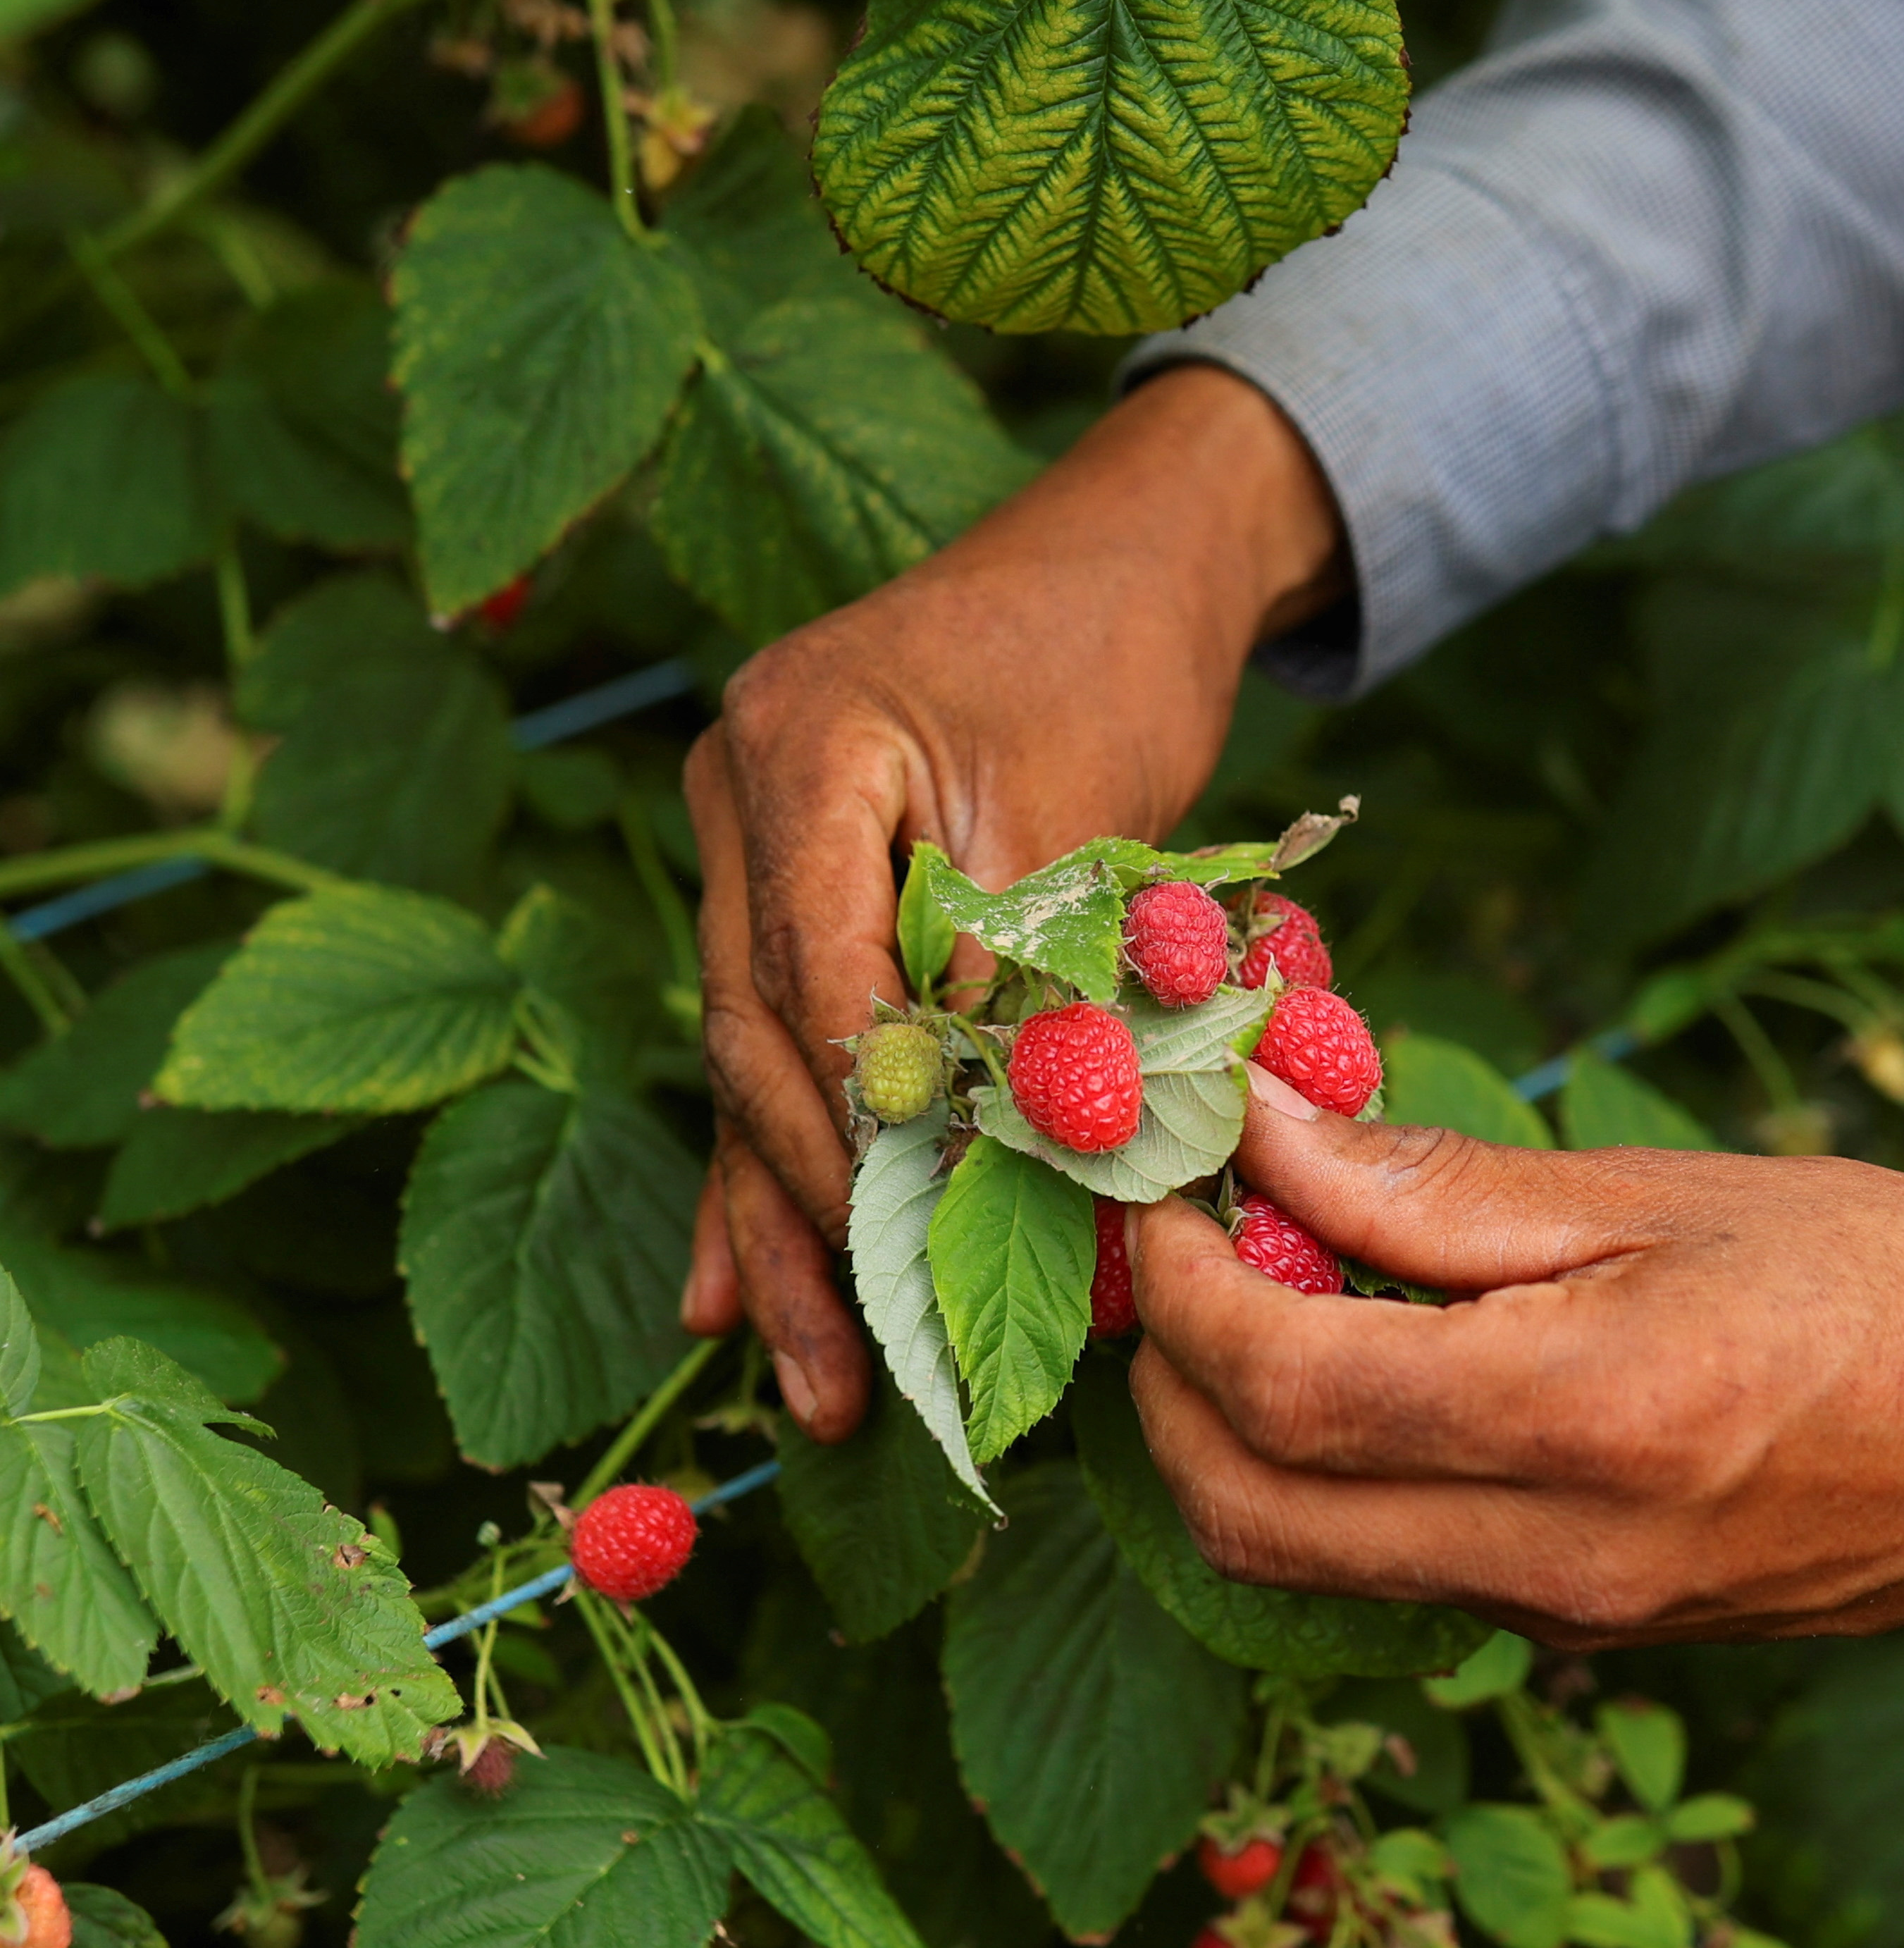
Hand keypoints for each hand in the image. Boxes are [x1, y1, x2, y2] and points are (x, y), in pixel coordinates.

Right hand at [679, 368, 1340, 1437]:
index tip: (937, 1237)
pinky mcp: (793, 896)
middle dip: (822, 1215)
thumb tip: (1034, 1147)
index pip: (814, 976)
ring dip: (795, 1231)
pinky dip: (783, 1169)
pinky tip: (737, 1298)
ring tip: (820, 1390)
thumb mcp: (1085, 806)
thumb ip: (1035, 969)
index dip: (876, 1120)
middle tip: (869, 1365)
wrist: (1123, 557)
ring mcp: (748, 849)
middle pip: (763, 1042)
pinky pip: (782, 1048)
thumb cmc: (1115, 654)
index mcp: (798, 750)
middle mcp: (736, 798)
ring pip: (760, 1069)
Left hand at [1129, 1074, 1903, 1643]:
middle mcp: (1559, 1555)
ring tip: (1271, 1284)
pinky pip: (1396, 1570)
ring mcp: (1568, 1619)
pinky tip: (1376, 1359)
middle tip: (1183, 1242)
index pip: (1289, 1386)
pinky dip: (1330, 1475)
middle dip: (1168, 1380)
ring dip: (1235, 1433)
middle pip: (1247, 1510)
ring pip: (1301, 1558)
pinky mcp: (1587, 1635)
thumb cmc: (1891, 1278)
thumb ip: (1448, 1187)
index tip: (1167, 1186)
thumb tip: (1268, 1133)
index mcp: (1592, 1418)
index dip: (1188, 1287)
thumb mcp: (1671, 1193)